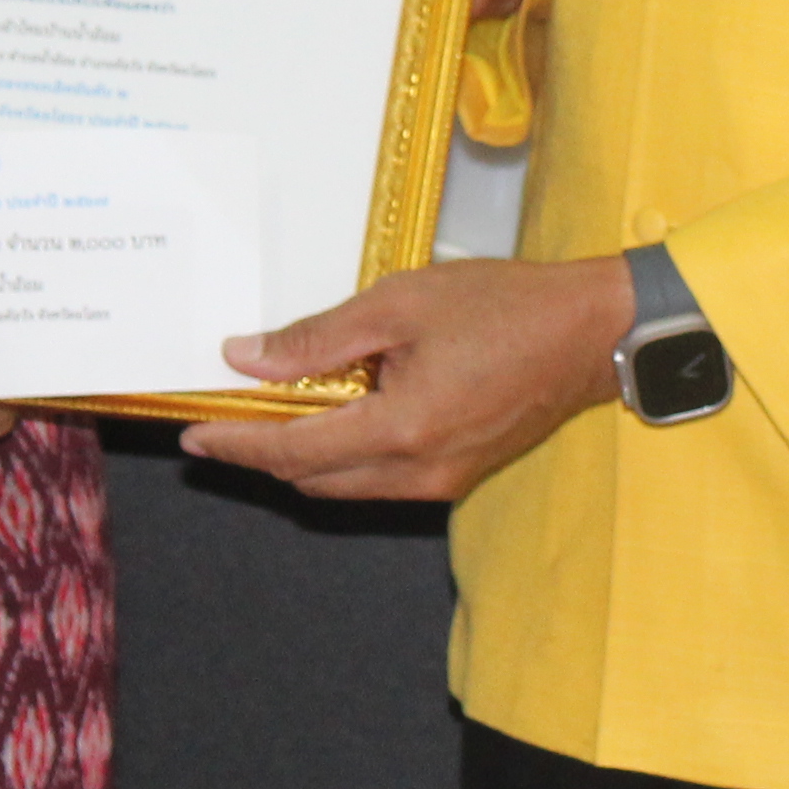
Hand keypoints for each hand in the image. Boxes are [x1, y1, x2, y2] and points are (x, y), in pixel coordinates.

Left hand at [176, 253, 633, 501]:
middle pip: (313, 480)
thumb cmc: (506, 306)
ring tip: (275, 413)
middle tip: (226, 421)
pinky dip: (347, 455)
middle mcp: (419, 471)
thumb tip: (249, 358)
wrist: (592, 332)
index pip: (293, 452)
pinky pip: (381, 480)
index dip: (237, 446)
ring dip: (304, 458)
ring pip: (347, 486)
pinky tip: (339, 413)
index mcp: (401, 429)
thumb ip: (320, 337)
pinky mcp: (459, 475)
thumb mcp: (402, 302)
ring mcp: (442, 481)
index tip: (196, 438)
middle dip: (263, 456)